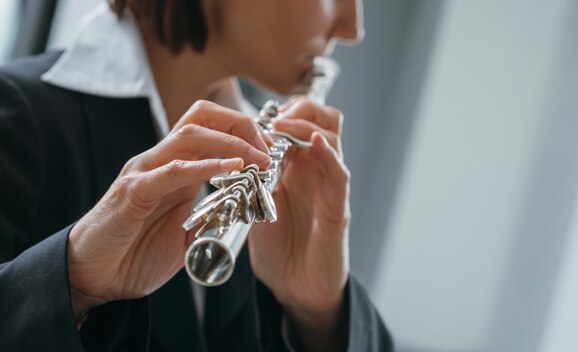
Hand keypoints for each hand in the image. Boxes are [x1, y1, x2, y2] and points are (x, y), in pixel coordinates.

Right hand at [67, 101, 271, 316]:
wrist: (94, 276)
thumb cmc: (137, 253)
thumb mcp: (187, 233)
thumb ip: (211, 215)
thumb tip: (244, 208)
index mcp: (176, 167)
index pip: (212, 127)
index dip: (245, 132)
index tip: (271, 152)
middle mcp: (161, 160)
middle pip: (203, 116)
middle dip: (242, 125)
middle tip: (268, 150)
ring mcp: (145, 171)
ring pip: (190, 134)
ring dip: (232, 143)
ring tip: (259, 159)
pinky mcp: (133, 191)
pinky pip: (172, 170)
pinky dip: (205, 165)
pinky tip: (232, 169)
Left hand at [248, 97, 350, 349]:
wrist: (296, 288)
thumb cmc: (279, 249)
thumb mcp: (257, 206)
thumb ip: (251, 180)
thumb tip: (228, 155)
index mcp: (297, 169)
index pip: (301, 124)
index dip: (285, 111)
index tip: (260, 114)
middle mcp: (316, 172)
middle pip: (324, 120)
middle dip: (301, 108)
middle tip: (275, 116)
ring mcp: (329, 188)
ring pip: (332, 139)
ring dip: (307, 126)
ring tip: (282, 125)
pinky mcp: (337, 210)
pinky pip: (339, 175)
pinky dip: (329, 156)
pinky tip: (314, 145)